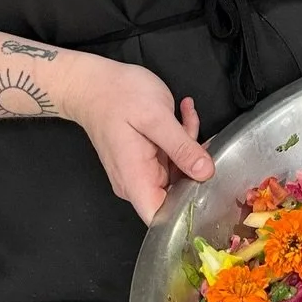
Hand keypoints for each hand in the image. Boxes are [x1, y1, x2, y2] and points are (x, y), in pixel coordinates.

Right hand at [60, 55, 213, 222]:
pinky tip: (182, 112)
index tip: (209, 190)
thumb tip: (207, 173)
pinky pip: (171, 157)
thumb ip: (182, 147)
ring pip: (178, 171)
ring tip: (185, 114)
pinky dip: (181, 137)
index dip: (187, 212)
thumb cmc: (118, 96)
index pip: (161, 218)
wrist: (92, 83)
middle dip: (195, 166)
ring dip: (188, 145)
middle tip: (198, 134)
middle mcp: (136, 182)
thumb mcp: (155, 117)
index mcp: (135, 180)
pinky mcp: (145, 158)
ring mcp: (140, 170)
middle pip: (177, 192)